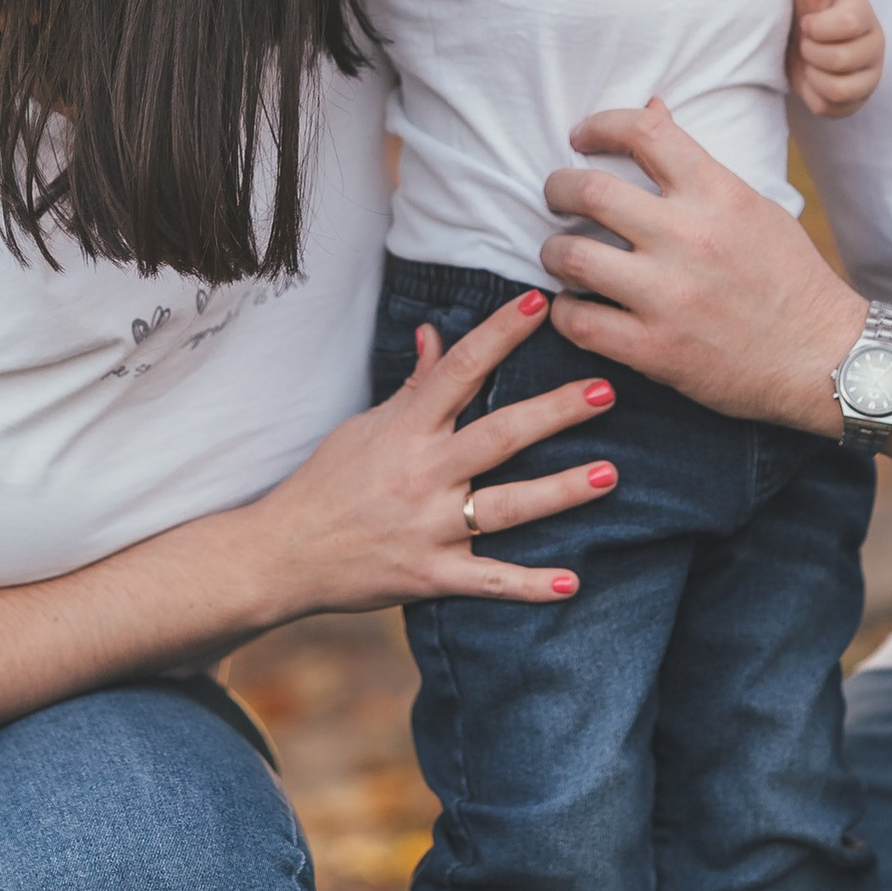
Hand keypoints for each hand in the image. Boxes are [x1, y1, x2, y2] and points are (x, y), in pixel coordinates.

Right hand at [252, 293, 614, 611]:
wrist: (282, 554)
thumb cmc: (326, 484)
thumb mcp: (364, 426)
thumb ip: (413, 387)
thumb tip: (437, 334)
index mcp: (406, 430)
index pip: (460, 371)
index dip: (500, 334)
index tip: (539, 304)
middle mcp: (422, 474)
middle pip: (498, 436)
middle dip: (554, 413)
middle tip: (605, 391)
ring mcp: (428, 527)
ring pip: (506, 507)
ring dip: (560, 492)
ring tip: (609, 475)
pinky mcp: (430, 576)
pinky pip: (487, 581)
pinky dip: (528, 586)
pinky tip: (571, 583)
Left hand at [539, 100, 864, 425]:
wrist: (824, 359)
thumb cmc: (790, 278)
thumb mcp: (753, 207)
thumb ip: (697, 164)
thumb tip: (654, 108)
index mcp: (717, 195)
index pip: (645, 132)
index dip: (600, 124)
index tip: (582, 136)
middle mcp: (689, 238)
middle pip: (588, 190)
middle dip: (557, 188)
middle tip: (556, 196)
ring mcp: (668, 295)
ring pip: (571, 256)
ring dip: (553, 251)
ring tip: (561, 254)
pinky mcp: (655, 349)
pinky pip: (578, 322)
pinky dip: (564, 312)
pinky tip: (574, 307)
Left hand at [791, 0, 883, 115]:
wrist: (797, 33)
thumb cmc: (806, 3)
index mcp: (863, 14)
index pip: (847, 24)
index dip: (817, 26)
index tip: (806, 22)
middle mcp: (874, 45)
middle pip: (841, 60)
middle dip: (811, 52)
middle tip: (805, 43)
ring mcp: (869, 76)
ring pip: (840, 90)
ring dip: (813, 76)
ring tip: (809, 61)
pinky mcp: (856, 100)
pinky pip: (830, 108)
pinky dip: (812, 96)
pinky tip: (811, 78)